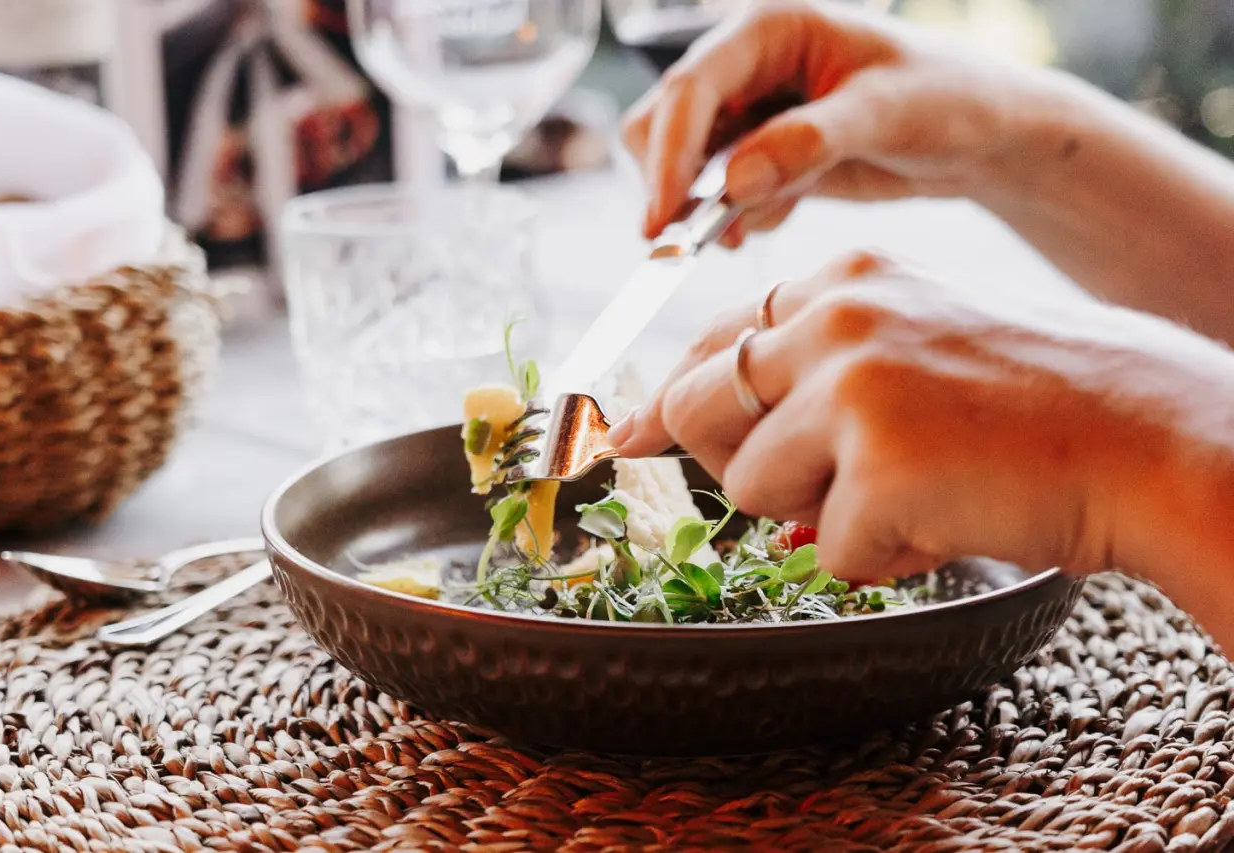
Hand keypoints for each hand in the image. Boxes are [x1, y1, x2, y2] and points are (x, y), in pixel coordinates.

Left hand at [609, 251, 1233, 612]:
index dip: (667, 398)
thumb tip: (682, 426)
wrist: (1144, 436)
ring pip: (752, 486)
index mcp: (843, 277)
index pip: (711, 338)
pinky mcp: (880, 464)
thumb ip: (807, 369)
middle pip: (701, 409)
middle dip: (737, 464)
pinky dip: (882, 556)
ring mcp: (854, 386)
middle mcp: (836, 316)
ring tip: (915, 488)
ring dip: (823, 511)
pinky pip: (830, 548)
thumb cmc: (1028, 403)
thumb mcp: (910, 343)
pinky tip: (947, 519)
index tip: (627, 434)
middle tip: (822, 483)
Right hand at [621, 1, 1045, 244]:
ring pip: (683, 163)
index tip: (661, 221)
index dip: (668, 155)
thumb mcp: (886, 113)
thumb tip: (732, 183)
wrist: (981, 135)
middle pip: (663, 122)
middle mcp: (748, 64)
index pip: (692, 87)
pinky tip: (784, 213)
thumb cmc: (948, 98)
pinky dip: (736, 216)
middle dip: (674, 183)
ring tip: (757, 224)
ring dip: (705, 206)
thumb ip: (807, 143)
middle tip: (693, 241)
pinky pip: (716, 193)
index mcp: (770, 29)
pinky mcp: (760, 154)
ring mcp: (751, 111)